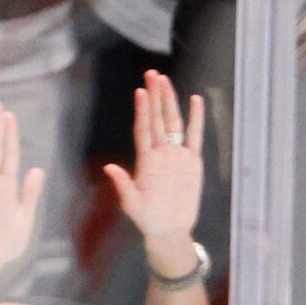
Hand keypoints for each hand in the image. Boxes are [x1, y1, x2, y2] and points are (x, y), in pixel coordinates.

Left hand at [104, 69, 207, 250]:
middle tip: (152, 73)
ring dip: (170, 101)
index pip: (144, 130)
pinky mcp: (192, 162)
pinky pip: (195, 136)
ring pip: (174, 122)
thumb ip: (123, 186)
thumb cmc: (148, 219)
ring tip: (165, 80)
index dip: (143, 111)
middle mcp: (161, 154)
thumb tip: (110, 168)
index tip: (140, 91)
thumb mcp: (133, 205)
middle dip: (155, 96)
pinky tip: (195, 100)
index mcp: (146, 161)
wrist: (170, 230)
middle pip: (158, 119)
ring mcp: (177, 156)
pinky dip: (196, 119)